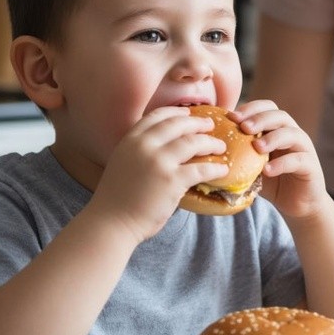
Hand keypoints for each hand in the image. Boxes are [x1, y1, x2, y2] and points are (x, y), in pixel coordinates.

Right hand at [92, 106, 228, 241]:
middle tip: (210, 125)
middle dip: (198, 123)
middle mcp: (144, 146)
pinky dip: (215, 168)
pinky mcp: (172, 181)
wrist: (111, 222)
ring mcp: (159, 162)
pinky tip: (223, 170)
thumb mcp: (122, 163)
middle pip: (179, 124)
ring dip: (211, 143)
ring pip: (193, 142)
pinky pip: (201, 169)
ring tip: (221, 146)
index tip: (189, 113)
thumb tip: (164, 148)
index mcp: (131, 140)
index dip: (177, 112)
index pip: (157, 116)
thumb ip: (140, 152)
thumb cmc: (117, 199)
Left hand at [232, 100, 326, 217]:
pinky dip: (282, 163)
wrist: (298, 204)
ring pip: (292, 134)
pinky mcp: (311, 167)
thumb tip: (208, 148)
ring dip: (273, 137)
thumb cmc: (272, 181)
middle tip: (244, 127)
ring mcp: (304, 149)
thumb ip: (239, 153)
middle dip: (260, 118)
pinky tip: (267, 170)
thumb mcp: (252, 165)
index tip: (232, 116)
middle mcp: (293, 134)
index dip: (251, 108)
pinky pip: (298, 160)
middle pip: (280, 116)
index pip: (267, 107)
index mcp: (278, 129)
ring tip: (257, 147)